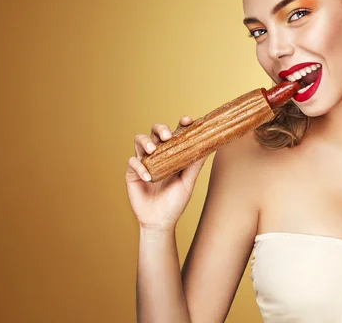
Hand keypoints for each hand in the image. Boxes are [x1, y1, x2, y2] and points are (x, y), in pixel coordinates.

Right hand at [125, 116, 208, 231]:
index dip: (181, 124)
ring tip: (153, 150)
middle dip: (161, 129)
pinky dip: (140, 167)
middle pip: (155, 131)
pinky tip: (148, 177)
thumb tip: (209, 147)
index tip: (188, 120)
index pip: (176, 133)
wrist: (161, 221)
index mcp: (172, 153)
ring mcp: (144, 161)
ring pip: (139, 140)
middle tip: (168, 136)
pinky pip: (132, 162)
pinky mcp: (132, 172)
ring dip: (146, 141)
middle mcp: (158, 154)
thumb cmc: (175, 202)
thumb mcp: (188, 182)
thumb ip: (195, 165)